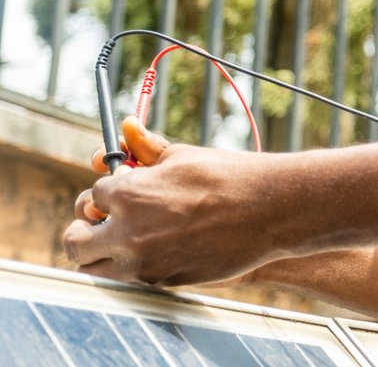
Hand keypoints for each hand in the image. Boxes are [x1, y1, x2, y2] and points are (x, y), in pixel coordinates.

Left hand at [63, 116, 276, 285]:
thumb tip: (127, 127)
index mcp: (128, 195)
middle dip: (82, 228)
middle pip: (75, 241)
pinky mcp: (164, 282)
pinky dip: (132, 265)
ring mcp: (144, 263)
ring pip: (92, 269)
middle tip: (97, 222)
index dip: (110, 189)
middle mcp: (128, 233)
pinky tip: (156, 247)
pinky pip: (129, 279)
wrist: (270, 210)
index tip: (125, 186)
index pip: (94, 195)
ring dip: (99, 253)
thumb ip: (146, 149)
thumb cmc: (229, 176)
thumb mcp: (183, 155)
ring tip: (116, 241)